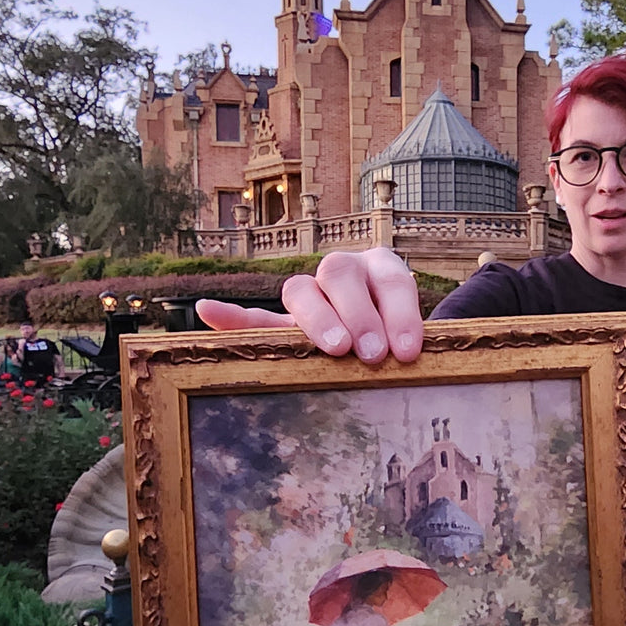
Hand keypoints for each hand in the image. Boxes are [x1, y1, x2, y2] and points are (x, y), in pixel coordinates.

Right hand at [196, 247, 424, 363]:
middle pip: (341, 274)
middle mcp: (345, 271)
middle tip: (371, 353)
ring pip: (301, 290)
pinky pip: (254, 315)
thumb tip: (418, 356)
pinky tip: (207, 311)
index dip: (400, 313)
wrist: (387, 349)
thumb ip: (414, 344)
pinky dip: (231, 315)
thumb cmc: (406, 347)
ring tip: (334, 348)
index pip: (390, 281)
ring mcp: (312, 293)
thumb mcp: (417, 343)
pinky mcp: (284, 319)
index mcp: (383, 269)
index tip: (407, 351)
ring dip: (316, 317)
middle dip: (359, 314)